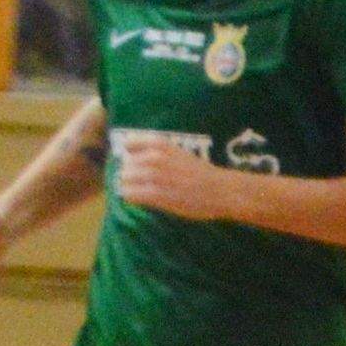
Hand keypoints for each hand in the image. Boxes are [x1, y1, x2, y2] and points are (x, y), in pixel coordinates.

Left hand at [108, 129, 245, 219]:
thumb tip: (133, 157)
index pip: (128, 144)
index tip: (140, 165)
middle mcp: (153, 157)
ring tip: (144, 193)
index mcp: (159, 144)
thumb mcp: (178, 152)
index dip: (132, 156)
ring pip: (124, 180)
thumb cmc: (202, 174)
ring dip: (130, 187)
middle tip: (144, 184)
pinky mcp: (156, 194)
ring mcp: (154, 176)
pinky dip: (132, 198)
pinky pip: (129, 195)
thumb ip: (157, 152)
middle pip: (125, 165)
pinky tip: (143, 201)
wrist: (220, 191)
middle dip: (131, 175)